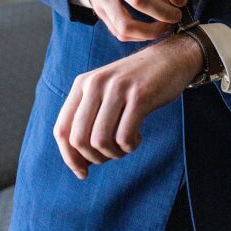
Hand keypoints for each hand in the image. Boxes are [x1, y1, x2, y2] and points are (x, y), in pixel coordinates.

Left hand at [53, 34, 202, 178]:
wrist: (170, 58)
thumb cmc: (135, 84)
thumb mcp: (104, 92)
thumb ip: (88, 119)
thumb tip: (79, 163)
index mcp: (82, 84)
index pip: (61, 129)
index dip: (69, 157)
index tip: (83, 172)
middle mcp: (94, 84)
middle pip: (79, 139)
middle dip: (94, 158)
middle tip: (112, 154)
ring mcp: (117, 89)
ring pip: (100, 141)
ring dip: (114, 153)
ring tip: (126, 145)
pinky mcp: (139, 96)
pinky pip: (125, 136)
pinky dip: (130, 146)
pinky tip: (138, 137)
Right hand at [86, 0, 187, 40]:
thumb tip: (176, 0)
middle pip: (139, 0)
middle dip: (164, 13)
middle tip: (176, 16)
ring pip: (126, 24)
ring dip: (151, 31)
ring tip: (164, 27)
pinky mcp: (98, 11)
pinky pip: (119, 32)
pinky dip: (138, 36)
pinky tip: (149, 30)